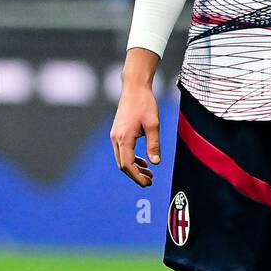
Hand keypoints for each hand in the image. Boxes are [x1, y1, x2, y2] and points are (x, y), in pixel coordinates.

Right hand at [110, 51, 160, 187]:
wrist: (134, 87)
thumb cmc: (145, 103)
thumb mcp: (153, 124)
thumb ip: (154, 144)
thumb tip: (155, 163)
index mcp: (124, 138)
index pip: (127, 164)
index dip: (137, 176)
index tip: (147, 183)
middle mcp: (116, 138)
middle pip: (123, 164)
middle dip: (135, 175)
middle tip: (150, 182)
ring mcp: (115, 135)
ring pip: (122, 158)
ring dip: (134, 168)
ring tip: (149, 174)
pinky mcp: (118, 132)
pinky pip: (122, 151)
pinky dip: (132, 159)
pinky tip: (143, 162)